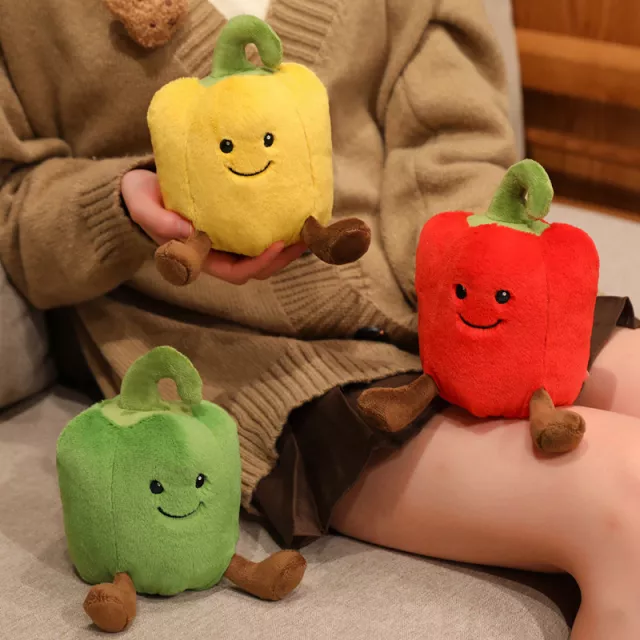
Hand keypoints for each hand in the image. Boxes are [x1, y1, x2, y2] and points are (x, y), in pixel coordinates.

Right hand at [121, 169, 306, 283]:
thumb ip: (159, 222)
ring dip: (287, 245)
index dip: (259, 264)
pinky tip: (293, 212)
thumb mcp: (143, 208)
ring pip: (263, 252)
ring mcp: (227, 240)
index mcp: (201, 258)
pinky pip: (259, 231)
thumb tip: (189, 232)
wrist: (140, 187)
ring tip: (308, 228)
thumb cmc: (142, 199)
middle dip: (283, 258)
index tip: (278, 244)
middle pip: (258, 267)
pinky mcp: (233, 223)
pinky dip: (277, 226)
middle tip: (306, 238)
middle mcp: (218, 253)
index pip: (237, 272)